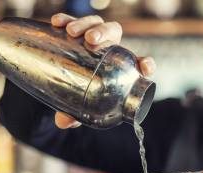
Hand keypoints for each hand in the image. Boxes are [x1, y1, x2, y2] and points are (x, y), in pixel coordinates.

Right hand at [50, 13, 156, 128]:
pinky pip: (73, 20)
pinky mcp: (76, 29)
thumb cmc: (82, 94)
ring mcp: (94, 37)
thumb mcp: (80, 107)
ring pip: (96, 23)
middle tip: (91, 41)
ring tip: (71, 33)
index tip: (144, 67)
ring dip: (86, 25)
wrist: (63, 77)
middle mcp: (110, 48)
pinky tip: (57, 23)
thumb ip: (75, 115)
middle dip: (105, 34)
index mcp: (121, 68)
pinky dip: (67, 19)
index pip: (139, 63)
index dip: (146, 64)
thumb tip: (63, 122)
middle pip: (115, 32)